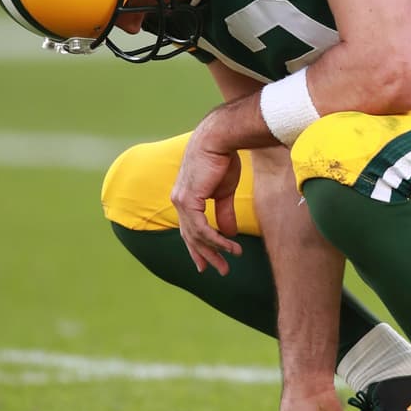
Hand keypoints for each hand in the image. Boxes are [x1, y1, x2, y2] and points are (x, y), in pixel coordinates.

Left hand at [170, 115, 242, 273]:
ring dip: (215, 250)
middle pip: (191, 237)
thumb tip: (228, 233)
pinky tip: (228, 246)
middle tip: (221, 270)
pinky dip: (216, 240)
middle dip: (206, 255)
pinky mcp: (188, 200)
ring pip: (196, 235)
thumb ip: (224, 212)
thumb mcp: (223, 191)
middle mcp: (179, 201)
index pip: (189, 229)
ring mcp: (181, 201)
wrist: (219, 140)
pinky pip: (201, 228)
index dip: (198, 247)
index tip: (207, 264)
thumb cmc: (222, 159)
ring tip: (231, 260)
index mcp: (185, 198)